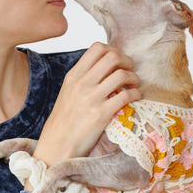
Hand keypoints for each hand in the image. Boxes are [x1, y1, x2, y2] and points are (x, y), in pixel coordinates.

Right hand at [32, 43, 140, 166]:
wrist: (56, 145)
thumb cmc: (64, 120)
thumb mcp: (68, 91)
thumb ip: (84, 77)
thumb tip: (106, 67)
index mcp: (74, 75)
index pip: (97, 48)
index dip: (114, 50)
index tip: (118, 61)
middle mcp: (82, 83)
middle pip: (113, 57)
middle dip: (127, 61)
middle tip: (130, 71)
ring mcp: (91, 98)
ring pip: (122, 75)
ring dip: (134, 78)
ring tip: (134, 85)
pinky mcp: (101, 114)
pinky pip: (126, 96)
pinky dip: (136, 94)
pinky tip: (135, 98)